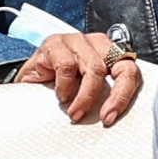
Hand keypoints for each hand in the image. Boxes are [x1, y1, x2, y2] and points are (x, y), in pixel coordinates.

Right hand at [13, 26, 145, 126]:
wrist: (26, 84)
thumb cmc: (58, 88)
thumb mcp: (85, 93)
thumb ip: (103, 98)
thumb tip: (115, 117)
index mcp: (110, 54)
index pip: (130, 70)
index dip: (125, 95)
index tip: (111, 116)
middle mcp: (97, 43)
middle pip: (121, 67)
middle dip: (115, 96)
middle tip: (103, 117)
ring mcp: (77, 40)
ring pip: (94, 68)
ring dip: (85, 97)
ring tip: (74, 113)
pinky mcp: (55, 43)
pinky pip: (67, 66)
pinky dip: (64, 86)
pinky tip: (60, 96)